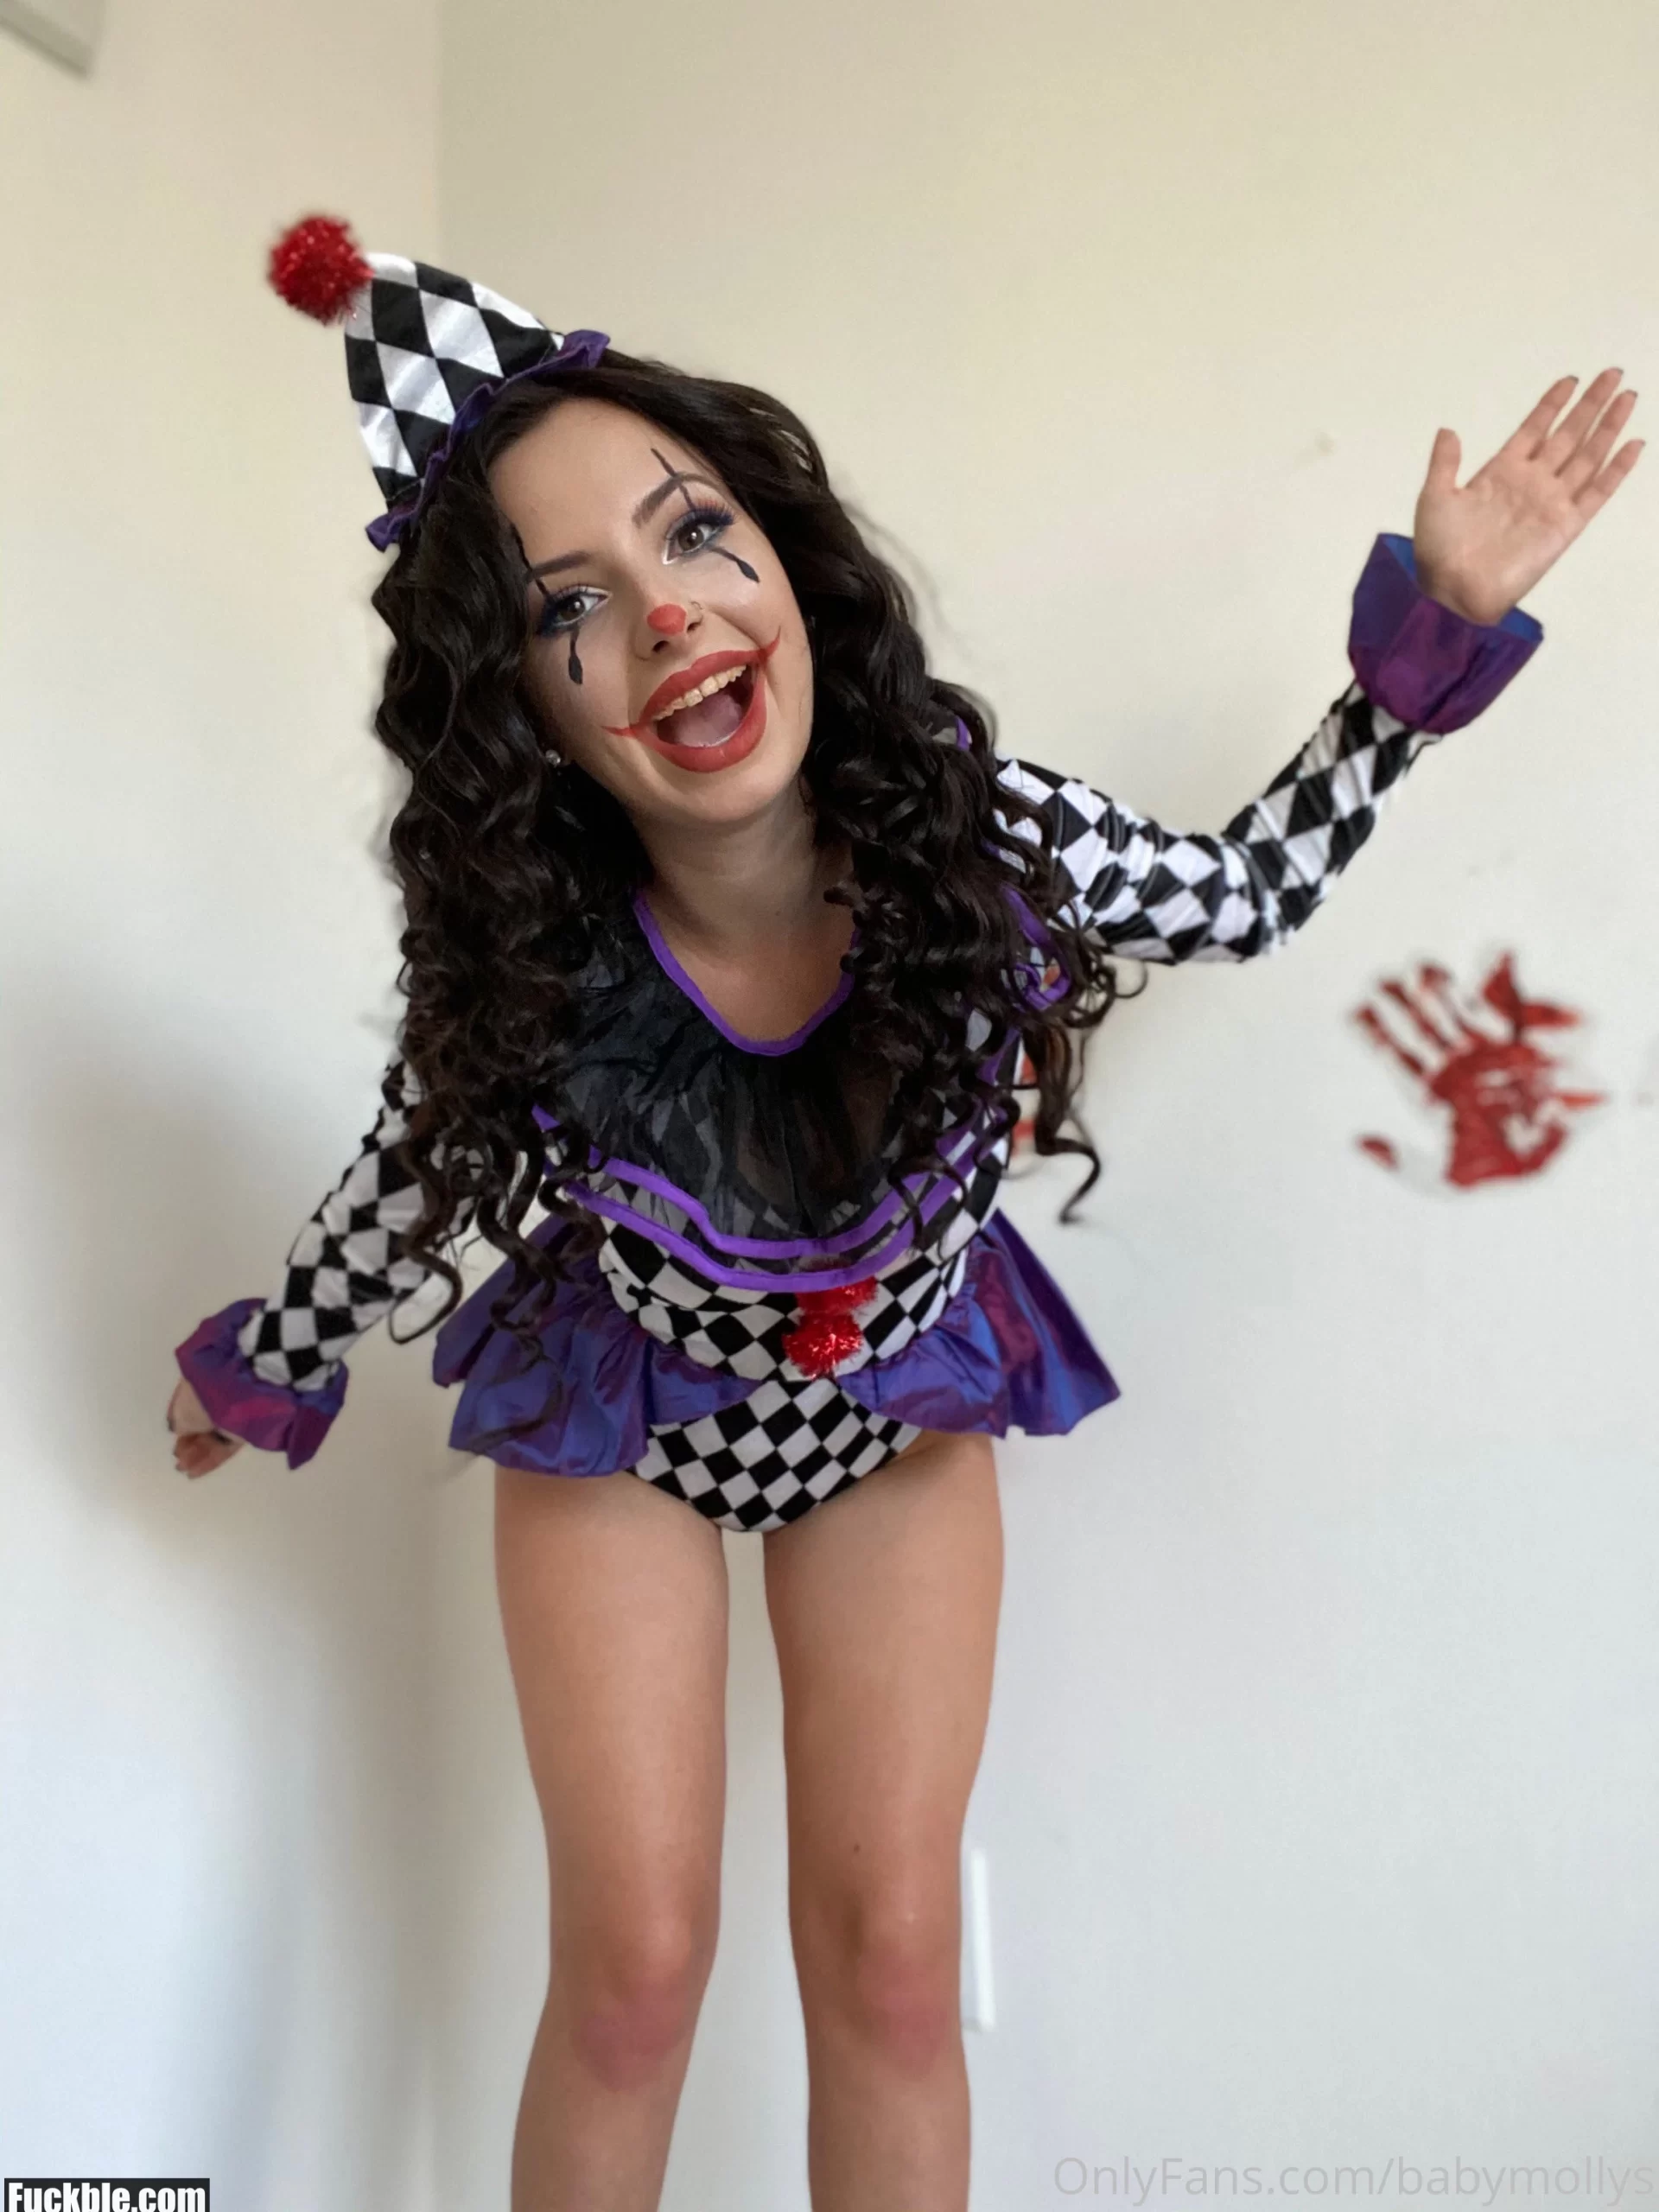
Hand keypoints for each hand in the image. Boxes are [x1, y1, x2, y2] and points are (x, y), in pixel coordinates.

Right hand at [168, 1377, 246, 1478]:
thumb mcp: (179, 1413)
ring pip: (212, 1439)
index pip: (188, 1411)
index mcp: (198, 1387)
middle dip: (189, 1447)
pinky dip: (210, 1460)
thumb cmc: (199, 1400)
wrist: (231, 1398)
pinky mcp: (243, 1430)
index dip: (181, 1430)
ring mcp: (230, 1416)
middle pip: (200, 1427)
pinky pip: (224, 1447)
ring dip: (197, 1456)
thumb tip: (181, 1432)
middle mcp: (214, 1401)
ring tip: (184, 1469)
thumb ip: (178, 1425)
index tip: (174, 1447)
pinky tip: (194, 1473)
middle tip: (179, 1464)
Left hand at [1412, 369, 1642, 625]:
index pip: (1534, 428)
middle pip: (1568, 434)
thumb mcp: (1435, 499)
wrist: (1453, 591)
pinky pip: (1597, 492)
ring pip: (1588, 455)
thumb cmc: (1438, 550)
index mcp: (1500, 472)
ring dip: (1609, 426)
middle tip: (1612, 374)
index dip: (1552, 405)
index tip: (1571, 380)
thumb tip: (1448, 430)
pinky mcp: (1566, 525)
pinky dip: (1617, 469)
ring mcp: (1551, 502)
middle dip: (1590, 404)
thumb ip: (1445, 464)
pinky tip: (1633, 444)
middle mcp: (1531, 482)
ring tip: (1627, 396)